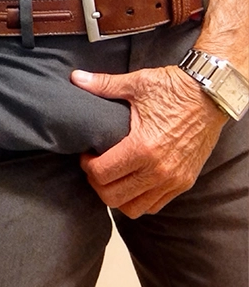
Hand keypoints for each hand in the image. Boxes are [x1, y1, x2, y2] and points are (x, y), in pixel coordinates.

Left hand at [71, 66, 227, 217]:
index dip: (87, 166)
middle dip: (97, 184)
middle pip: (113, 197)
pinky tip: (132, 182)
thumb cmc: (174, 88)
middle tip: (96, 167)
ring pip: (133, 208)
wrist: (211, 94)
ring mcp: (174, 180)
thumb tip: (75, 77)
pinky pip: (155, 205)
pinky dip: (138, 200)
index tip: (88, 155)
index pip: (101, 174)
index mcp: (143, 147)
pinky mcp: (184, 182)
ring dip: (117, 196)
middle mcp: (159, 170)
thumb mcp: (137, 84)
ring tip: (113, 176)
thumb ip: (103, 85)